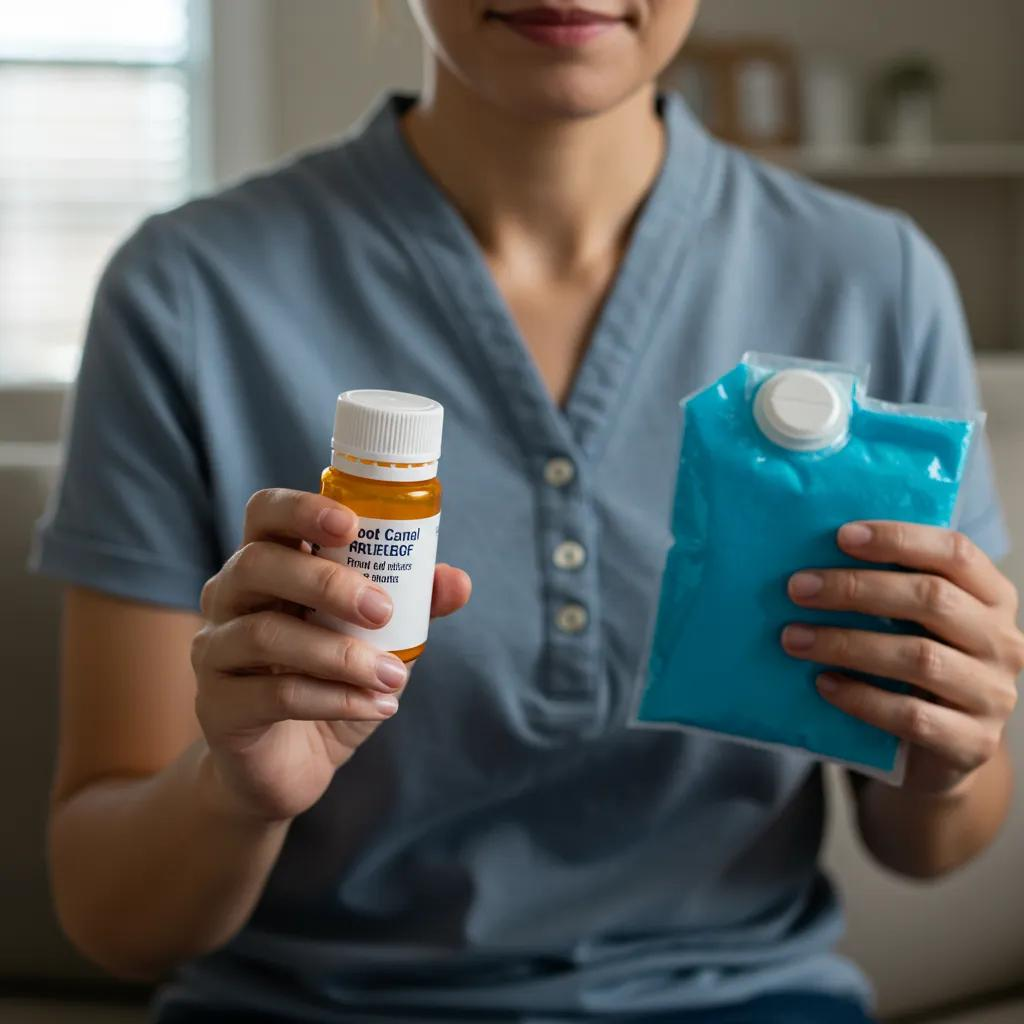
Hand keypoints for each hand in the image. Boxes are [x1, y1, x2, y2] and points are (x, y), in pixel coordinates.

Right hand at [192, 488, 470, 822]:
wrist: (289, 766)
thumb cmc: (332, 682)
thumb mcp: (379, 641)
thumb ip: (415, 606)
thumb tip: (457, 581)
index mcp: (268, 565)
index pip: (266, 514)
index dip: (302, 508)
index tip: (352, 524)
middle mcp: (228, 598)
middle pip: (257, 563)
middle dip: (326, 582)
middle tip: (383, 610)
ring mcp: (213, 652)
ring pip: (264, 633)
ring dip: (341, 654)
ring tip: (394, 676)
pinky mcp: (216, 708)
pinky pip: (274, 694)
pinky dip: (335, 699)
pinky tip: (377, 707)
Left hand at [782, 521, 1022, 794]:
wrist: (941, 751)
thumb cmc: (916, 666)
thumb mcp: (914, 622)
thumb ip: (888, 588)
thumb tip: (814, 559)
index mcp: (992, 597)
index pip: (955, 552)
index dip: (900, 539)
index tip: (841, 536)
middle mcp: (1003, 642)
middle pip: (931, 599)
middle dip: (856, 589)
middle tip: (798, 588)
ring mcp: (993, 694)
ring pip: (918, 657)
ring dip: (846, 643)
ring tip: (794, 637)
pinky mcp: (972, 742)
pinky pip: (911, 715)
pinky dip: (861, 697)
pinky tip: (824, 683)